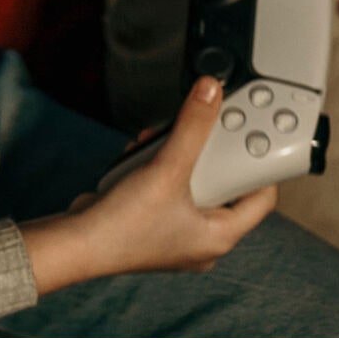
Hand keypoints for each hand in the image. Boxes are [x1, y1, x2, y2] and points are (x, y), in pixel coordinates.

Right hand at [65, 77, 277, 278]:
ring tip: (168, 138)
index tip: (255, 135)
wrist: (76, 245)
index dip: (260, 163)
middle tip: (209, 125)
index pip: (261, 196)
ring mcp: (177, 233)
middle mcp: (202, 239)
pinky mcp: (155, 223)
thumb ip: (193, 126)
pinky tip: (146, 152)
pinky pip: (170, 186)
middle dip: (212, 152)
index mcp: (219, 237)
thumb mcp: (167, 168)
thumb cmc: (124, 227)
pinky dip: (161, 166)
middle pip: (226, 183)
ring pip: (195, 182)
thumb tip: (211, 92)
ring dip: (181, 154)